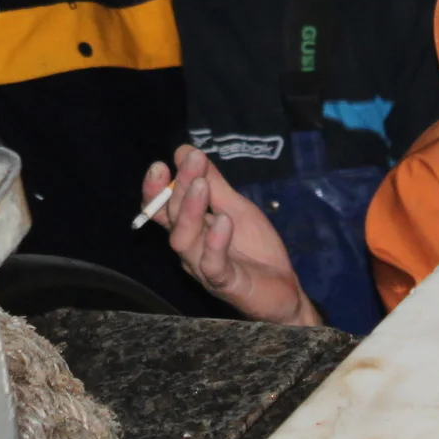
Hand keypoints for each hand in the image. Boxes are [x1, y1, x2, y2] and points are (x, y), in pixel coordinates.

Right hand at [139, 145, 320, 326]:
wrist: (282, 288)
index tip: (160, 165)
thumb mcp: (236, 206)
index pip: (161, 209)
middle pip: (172, 217)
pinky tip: (223, 221)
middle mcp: (190, 248)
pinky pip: (213, 264)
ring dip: (190, 210)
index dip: (155, 190)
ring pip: (183, 241)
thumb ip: (213, 183)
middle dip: (180, 186)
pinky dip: (215, 242)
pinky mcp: (225, 284)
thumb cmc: (254, 249)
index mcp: (189, 229)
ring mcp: (204, 267)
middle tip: (192, 161)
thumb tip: (186, 150)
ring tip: (201, 185)